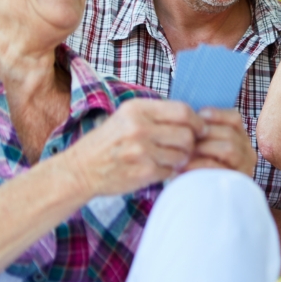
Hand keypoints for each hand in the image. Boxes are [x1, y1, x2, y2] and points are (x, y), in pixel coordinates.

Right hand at [64, 98, 204, 196]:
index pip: (182, 111)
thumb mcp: (126, 117)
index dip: (197, 121)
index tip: (200, 128)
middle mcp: (139, 128)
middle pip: (187, 134)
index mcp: (137, 109)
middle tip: (185, 147)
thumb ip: (156, 114)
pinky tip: (157, 169)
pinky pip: (171, 171)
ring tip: (169, 158)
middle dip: (191, 142)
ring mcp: (141, 151)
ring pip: (182, 154)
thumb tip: (193, 117)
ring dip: (181, 158)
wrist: (79, 171)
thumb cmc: (107, 143)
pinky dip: (168, 171)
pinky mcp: (143, 172)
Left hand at [182, 107, 256, 177]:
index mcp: (240, 139)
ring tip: (184, 154)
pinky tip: (184, 168)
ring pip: (229, 147)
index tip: (198, 116)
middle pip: (230, 133)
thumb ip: (200, 133)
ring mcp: (245, 168)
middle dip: (205, 134)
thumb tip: (191, 115)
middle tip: (184, 139)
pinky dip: (200, 165)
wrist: (195, 202)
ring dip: (203, 148)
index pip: (234, 119)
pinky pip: (220, 168)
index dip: (216, 114)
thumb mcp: (199, 148)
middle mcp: (248, 152)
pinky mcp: (237, 183)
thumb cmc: (194, 170)